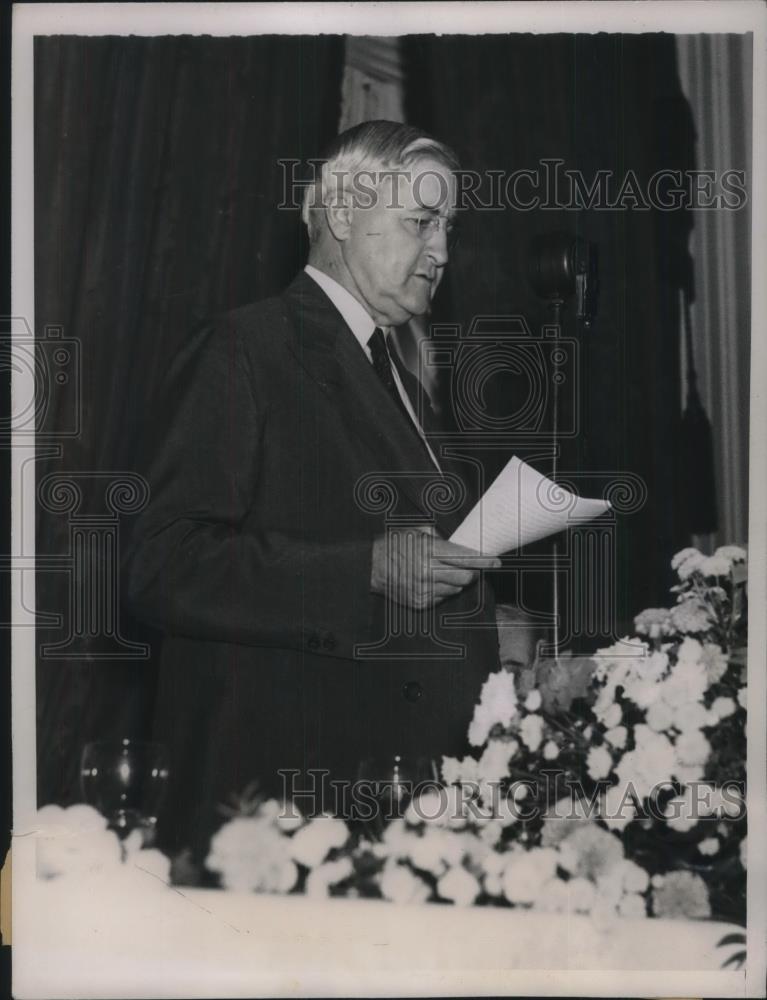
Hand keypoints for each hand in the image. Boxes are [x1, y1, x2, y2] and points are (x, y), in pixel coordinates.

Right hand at [370, 526, 500, 609]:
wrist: (370, 566)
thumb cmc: (394, 544)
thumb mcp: (416, 530)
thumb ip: (440, 537)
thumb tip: (460, 544)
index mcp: (427, 551)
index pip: (465, 557)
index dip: (484, 561)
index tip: (496, 562)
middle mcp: (427, 572)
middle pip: (466, 577)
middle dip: (472, 572)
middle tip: (470, 566)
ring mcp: (423, 590)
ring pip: (456, 589)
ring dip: (457, 581)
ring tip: (443, 571)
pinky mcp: (419, 602)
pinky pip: (443, 598)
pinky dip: (443, 590)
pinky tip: (432, 581)